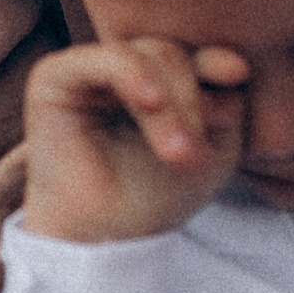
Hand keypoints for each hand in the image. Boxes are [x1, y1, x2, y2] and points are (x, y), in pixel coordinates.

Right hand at [19, 37, 248, 243]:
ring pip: (148, 56)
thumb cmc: (155, 196)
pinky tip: (150, 101)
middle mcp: (124, 69)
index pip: (194, 56)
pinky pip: (107, 58)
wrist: (103, 236)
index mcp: (158, 81)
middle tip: (192, 154)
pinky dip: (134, 74)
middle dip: (191, 102)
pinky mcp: (57, 75)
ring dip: (171, 105)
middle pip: (175, 56)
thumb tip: (230, 65)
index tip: (237, 74)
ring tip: (176, 153)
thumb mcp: (213, 150)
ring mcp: (91, 70)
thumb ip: (226, 103)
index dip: (215, 61)